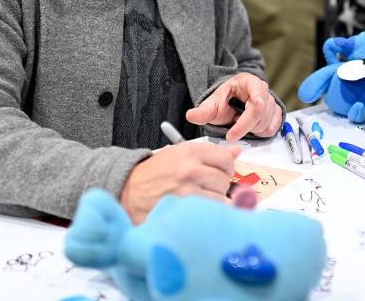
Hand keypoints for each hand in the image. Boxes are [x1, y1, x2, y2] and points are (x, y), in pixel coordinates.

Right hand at [119, 142, 240, 223]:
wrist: (127, 190)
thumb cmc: (154, 173)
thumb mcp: (179, 154)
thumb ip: (209, 153)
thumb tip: (237, 151)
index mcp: (190, 152)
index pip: (226, 159)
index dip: (226, 168)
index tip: (220, 173)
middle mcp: (190, 169)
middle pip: (225, 180)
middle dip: (219, 186)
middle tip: (206, 188)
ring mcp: (187, 191)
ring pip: (219, 198)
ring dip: (213, 201)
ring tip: (197, 199)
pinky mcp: (182, 209)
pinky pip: (208, 212)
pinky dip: (205, 213)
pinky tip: (194, 210)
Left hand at [186, 72, 282, 141]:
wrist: (235, 100)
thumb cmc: (226, 99)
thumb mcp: (213, 103)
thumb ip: (203, 111)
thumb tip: (190, 115)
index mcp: (250, 82)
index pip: (256, 99)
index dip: (248, 116)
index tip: (235, 129)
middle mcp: (264, 90)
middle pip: (261, 115)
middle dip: (245, 127)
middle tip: (232, 128)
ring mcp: (272, 102)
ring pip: (266, 125)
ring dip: (252, 130)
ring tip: (241, 122)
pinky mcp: (277, 114)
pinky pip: (272, 130)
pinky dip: (260, 133)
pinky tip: (250, 126)